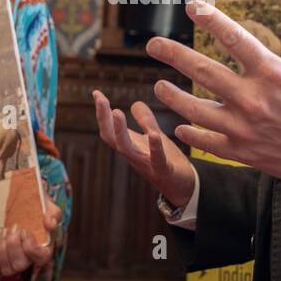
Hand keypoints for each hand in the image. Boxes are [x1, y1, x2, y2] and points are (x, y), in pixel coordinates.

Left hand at [0, 199, 62, 279]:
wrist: (28, 208)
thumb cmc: (40, 211)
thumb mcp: (51, 208)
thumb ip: (54, 215)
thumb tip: (50, 225)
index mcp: (46, 250)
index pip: (41, 259)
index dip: (31, 246)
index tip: (26, 231)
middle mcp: (31, 260)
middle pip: (20, 265)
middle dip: (13, 245)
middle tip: (14, 228)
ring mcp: (16, 261)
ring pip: (7, 268)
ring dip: (2, 249)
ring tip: (5, 231)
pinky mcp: (4, 260)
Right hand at [92, 88, 196, 208]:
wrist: (183, 187)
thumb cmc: (166, 162)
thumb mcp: (154, 137)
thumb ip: (146, 121)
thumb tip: (135, 103)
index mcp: (130, 146)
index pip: (109, 129)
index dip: (101, 112)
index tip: (96, 92)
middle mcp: (133, 155)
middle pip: (111, 138)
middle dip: (104, 119)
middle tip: (101, 100)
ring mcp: (146, 164)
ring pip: (127, 149)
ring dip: (120, 131)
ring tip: (116, 112)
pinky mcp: (163, 171)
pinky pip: (156, 159)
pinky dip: (154, 147)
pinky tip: (152, 134)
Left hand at [145, 0, 280, 201]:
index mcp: (273, 73)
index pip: (234, 38)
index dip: (210, 18)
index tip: (190, 6)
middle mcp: (253, 99)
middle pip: (203, 72)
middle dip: (174, 55)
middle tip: (153, 44)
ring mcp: (245, 129)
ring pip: (196, 110)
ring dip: (174, 97)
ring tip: (160, 86)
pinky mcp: (244, 153)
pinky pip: (207, 143)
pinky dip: (191, 134)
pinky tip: (180, 125)